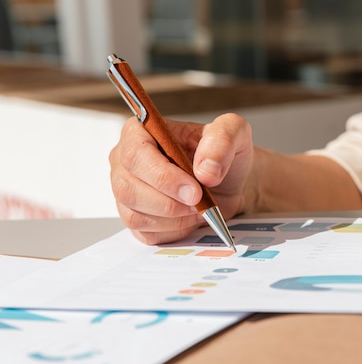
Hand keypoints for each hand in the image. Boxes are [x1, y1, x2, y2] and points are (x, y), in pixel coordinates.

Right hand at [109, 113, 254, 243]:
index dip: (163, 177)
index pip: (135, 154)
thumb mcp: (234, 131)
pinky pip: (144, 233)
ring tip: (198, 208)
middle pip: (127, 188)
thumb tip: (205, 170)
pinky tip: (190, 218)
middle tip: (200, 202)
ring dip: (174, 218)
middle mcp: (125, 160)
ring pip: (135, 215)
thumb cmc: (223, 153)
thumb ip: (222, 140)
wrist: (228, 181)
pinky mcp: (134, 216)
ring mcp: (125, 190)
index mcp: (140, 131)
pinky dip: (174, 230)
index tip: (195, 190)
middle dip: (169, 203)